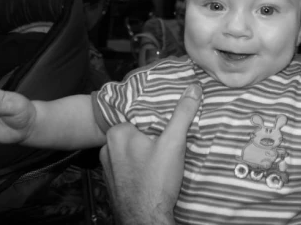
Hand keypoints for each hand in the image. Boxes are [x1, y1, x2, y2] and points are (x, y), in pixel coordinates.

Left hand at [99, 83, 202, 224]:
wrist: (145, 218)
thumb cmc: (156, 180)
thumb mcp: (174, 142)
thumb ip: (183, 114)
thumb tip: (194, 88)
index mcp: (117, 134)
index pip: (138, 116)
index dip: (155, 119)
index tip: (167, 123)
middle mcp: (106, 149)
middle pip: (134, 133)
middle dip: (151, 135)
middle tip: (168, 140)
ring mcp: (108, 169)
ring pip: (131, 151)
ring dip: (145, 151)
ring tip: (163, 156)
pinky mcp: (114, 184)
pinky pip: (128, 167)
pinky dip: (139, 166)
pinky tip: (153, 172)